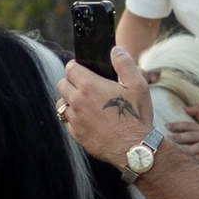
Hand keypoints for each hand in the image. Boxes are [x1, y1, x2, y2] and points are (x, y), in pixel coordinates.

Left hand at [56, 43, 157, 171]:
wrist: (134, 148)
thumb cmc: (136, 116)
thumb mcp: (137, 85)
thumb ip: (125, 64)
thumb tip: (116, 50)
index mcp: (90, 86)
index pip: (70, 68)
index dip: (76, 66)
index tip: (81, 69)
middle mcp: (77, 101)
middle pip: (62, 84)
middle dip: (70, 82)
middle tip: (84, 85)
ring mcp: (75, 119)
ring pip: (61, 104)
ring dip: (69, 100)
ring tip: (83, 103)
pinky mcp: (77, 135)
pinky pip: (67, 122)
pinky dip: (73, 119)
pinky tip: (87, 119)